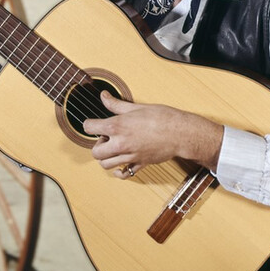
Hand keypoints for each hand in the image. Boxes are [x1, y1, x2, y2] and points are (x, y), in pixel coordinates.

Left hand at [82, 91, 223, 178]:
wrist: (180, 132)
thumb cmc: (161, 117)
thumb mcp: (135, 107)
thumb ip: (116, 104)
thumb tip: (104, 96)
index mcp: (117, 126)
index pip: (89, 127)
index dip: (89, 124)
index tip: (93, 123)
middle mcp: (120, 144)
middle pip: (95, 152)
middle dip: (97, 145)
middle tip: (106, 138)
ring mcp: (129, 156)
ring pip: (105, 164)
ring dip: (105, 157)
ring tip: (114, 148)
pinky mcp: (139, 164)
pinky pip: (123, 174)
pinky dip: (118, 171)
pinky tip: (120, 163)